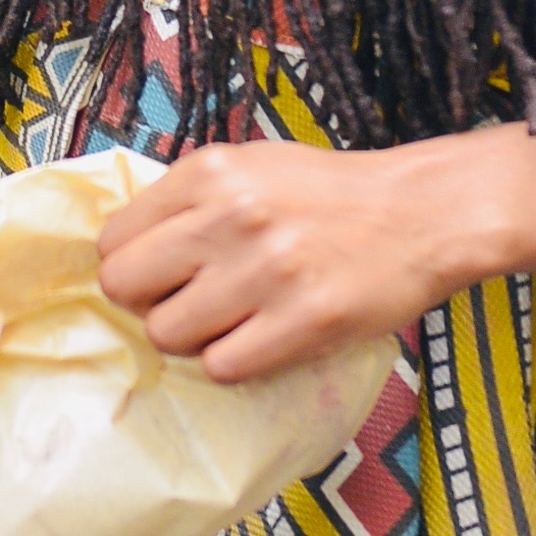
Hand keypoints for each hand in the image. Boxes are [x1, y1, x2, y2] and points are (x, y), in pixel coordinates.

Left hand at [95, 119, 535, 382]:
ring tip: (230, 323)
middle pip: (125, 287)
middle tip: (186, 304)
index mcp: (209, 172)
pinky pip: (223, 367)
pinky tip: (261, 340)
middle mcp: (229, 216)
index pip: (113, 239)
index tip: (158, 276)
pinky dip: (234, 363)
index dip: (130, 266)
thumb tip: (128, 249)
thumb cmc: (330, 194)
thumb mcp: (251, 167)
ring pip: (167, 335)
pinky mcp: (303, 321)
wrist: (422, 212)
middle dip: (147, 304)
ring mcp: (265, 271)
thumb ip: (188, 200)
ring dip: (191, 339)